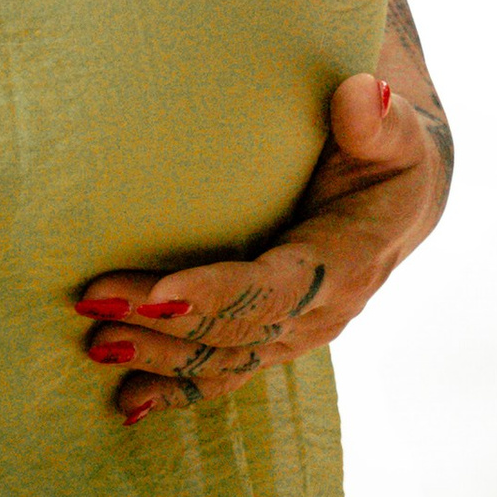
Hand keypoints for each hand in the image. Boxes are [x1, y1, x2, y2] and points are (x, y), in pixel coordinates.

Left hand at [71, 0, 453, 427]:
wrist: (403, 196)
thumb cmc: (391, 152)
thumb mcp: (397, 131)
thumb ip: (379, 120)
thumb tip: (360, 93)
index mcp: (348, 262)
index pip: (276, 288)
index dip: (217, 294)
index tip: (158, 295)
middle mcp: (321, 312)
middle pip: (234, 329)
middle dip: (162, 325)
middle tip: (94, 304)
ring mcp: (295, 332)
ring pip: (221, 359)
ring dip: (157, 357)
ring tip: (96, 344)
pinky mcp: (272, 336)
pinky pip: (224, 371)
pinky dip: (175, 390)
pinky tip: (128, 403)